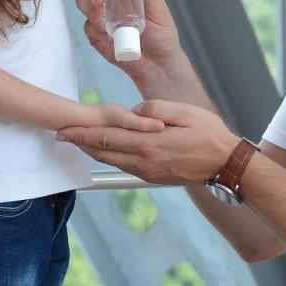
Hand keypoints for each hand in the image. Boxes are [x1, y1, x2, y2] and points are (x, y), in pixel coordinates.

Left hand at [57, 99, 238, 185]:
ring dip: (92, 151)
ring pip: (112, 160)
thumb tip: (135, 111)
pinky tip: (104, 151)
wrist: (225, 164)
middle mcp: (145, 161)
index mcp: (150, 143)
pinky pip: (124, 166)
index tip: (64, 129)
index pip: (108, 137)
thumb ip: (156, 110)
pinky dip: (109, 157)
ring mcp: (148, 171)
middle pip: (104, 151)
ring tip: (77, 141)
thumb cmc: (209, 134)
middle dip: (80, 142)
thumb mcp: (185, 112)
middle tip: (60, 135)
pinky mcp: (153, 176)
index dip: (82, 133)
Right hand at [76, 0, 181, 76]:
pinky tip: (106, 33)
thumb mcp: (159, 11)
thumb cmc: (162, 35)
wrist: (157, 65)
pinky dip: (94, 27)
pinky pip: (86, 24)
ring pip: (83, 0)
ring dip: (90, 7)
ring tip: (104, 20)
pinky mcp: (96, 32)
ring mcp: (102, 14)